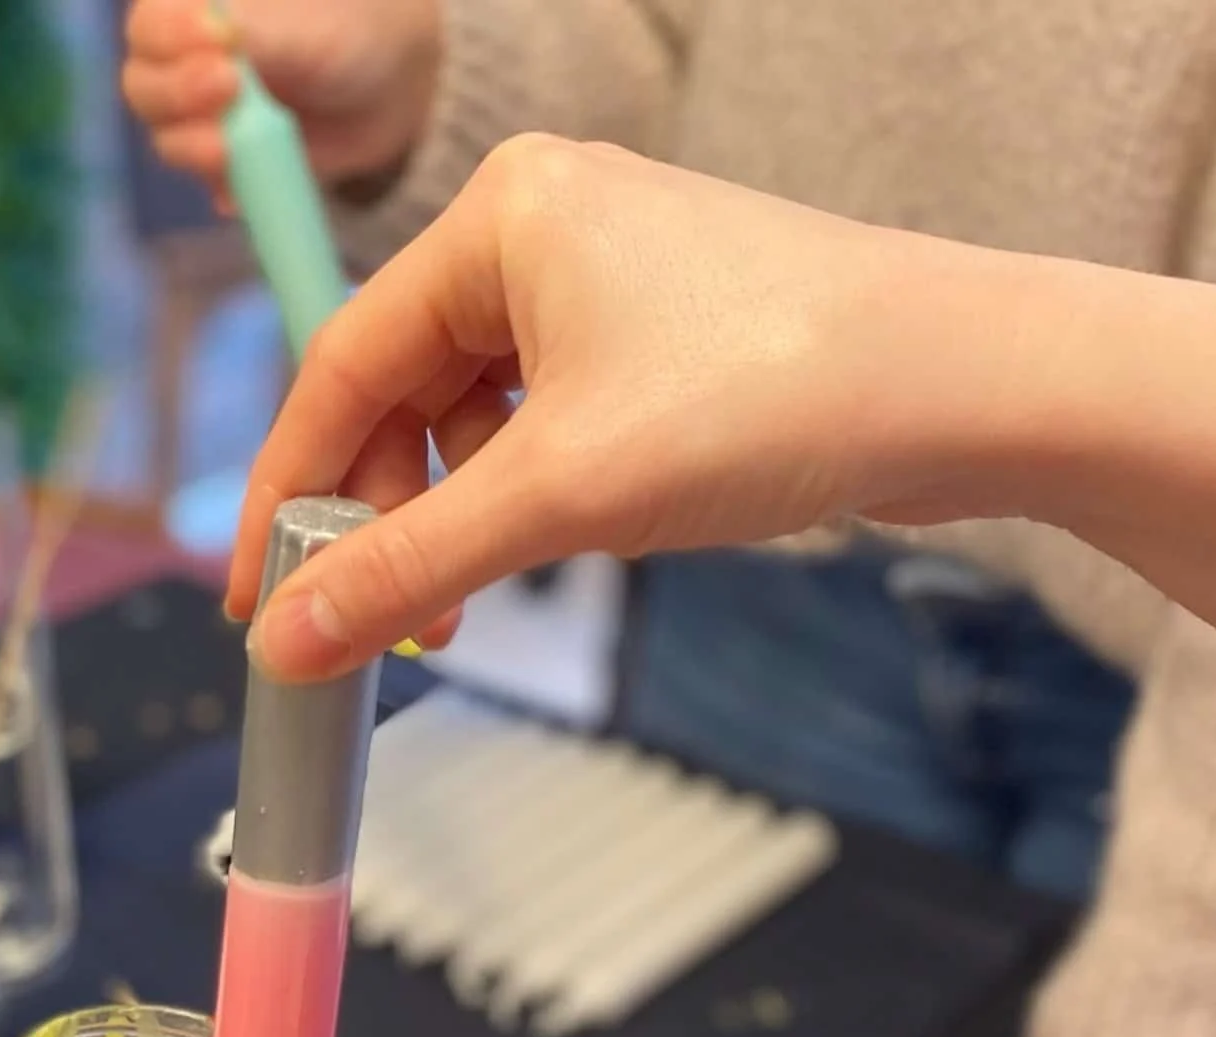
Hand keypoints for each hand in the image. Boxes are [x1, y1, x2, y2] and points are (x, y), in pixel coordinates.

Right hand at [120, 0, 438, 194]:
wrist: (394, 84)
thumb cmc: (347, 30)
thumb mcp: (303, 29)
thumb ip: (256, 34)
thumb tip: (216, 35)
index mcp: (191, 13)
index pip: (150, 22)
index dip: (171, 34)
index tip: (222, 42)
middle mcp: (184, 62)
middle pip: (144, 86)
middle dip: (177, 95)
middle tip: (228, 89)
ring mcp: (203, 119)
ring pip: (169, 140)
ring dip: (193, 147)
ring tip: (229, 147)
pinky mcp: (229, 166)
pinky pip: (212, 184)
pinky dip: (228, 187)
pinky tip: (245, 188)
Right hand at [230, 137, 1055, 676]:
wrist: (964, 385)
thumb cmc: (770, 395)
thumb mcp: (558, 496)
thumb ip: (404, 569)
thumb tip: (285, 643)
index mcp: (500, 214)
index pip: (338, 364)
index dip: (284, 494)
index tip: (251, 601)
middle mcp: (542, 226)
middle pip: (398, 392)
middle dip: (376, 521)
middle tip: (371, 629)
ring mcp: (605, 277)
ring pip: (468, 418)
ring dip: (446, 522)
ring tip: (456, 614)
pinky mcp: (658, 333)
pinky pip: (539, 422)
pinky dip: (515, 499)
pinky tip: (528, 557)